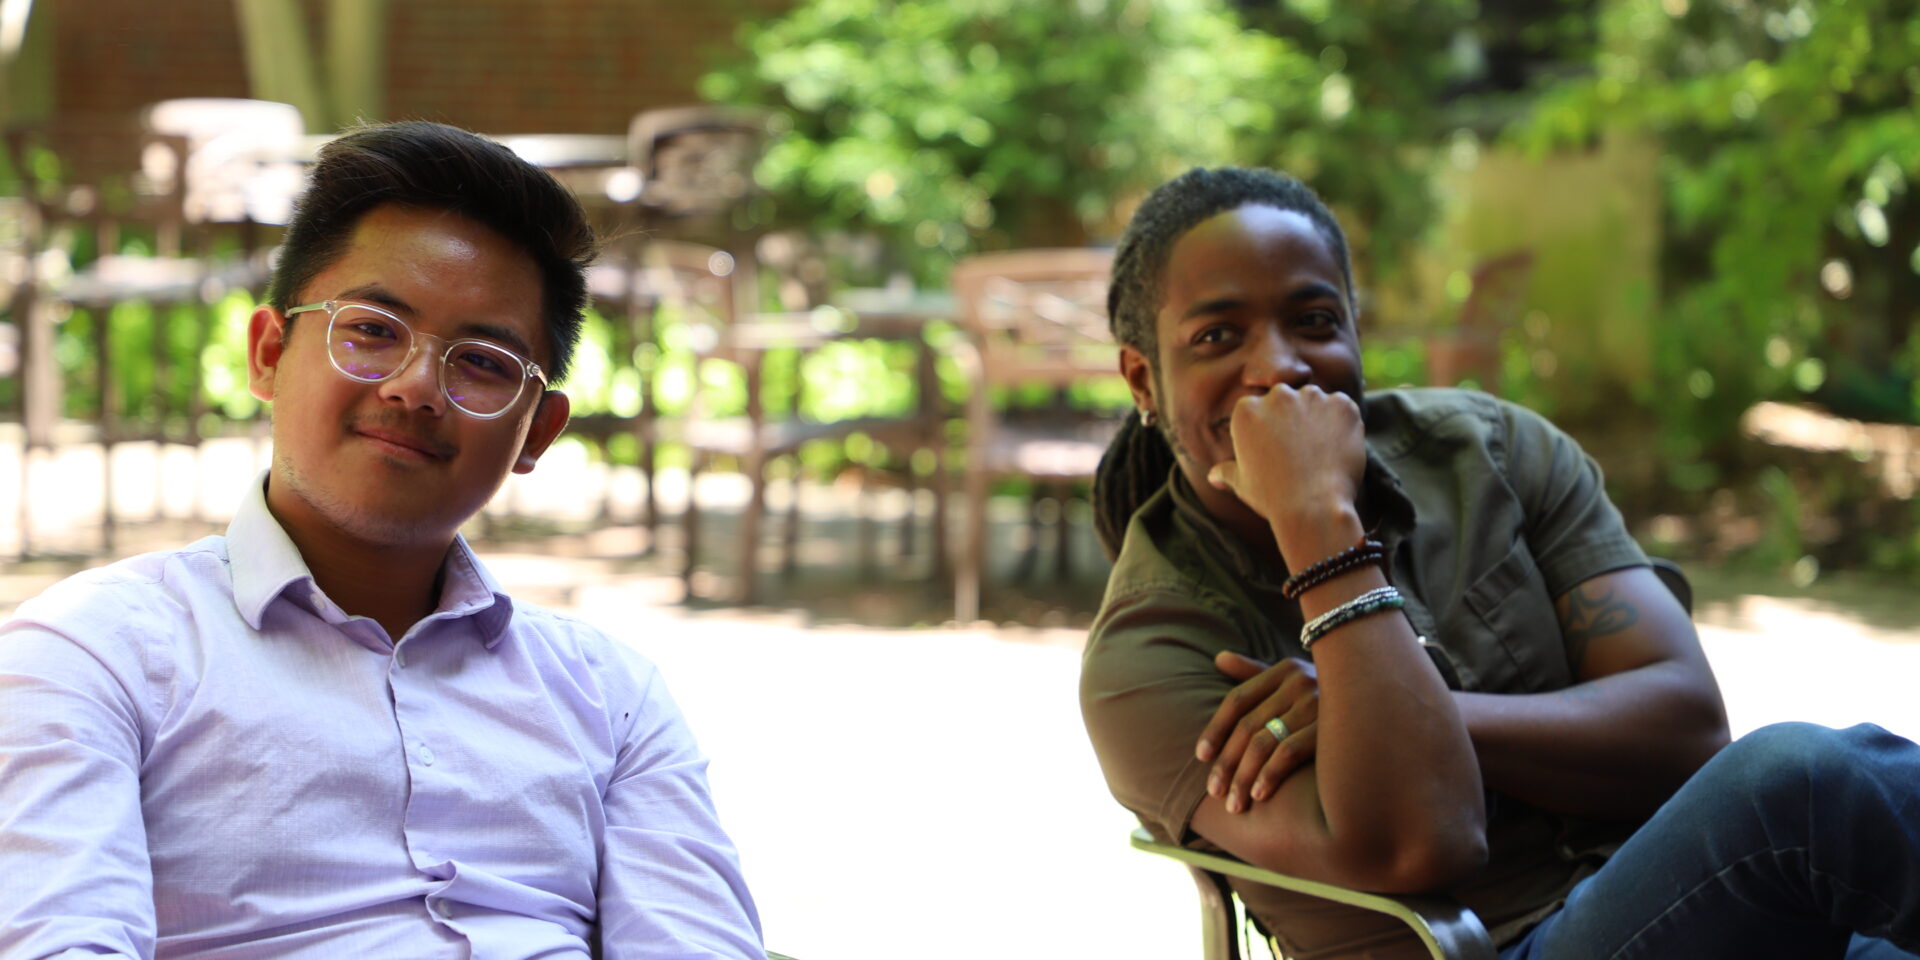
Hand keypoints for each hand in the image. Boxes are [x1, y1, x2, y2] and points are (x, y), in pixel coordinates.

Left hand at [1195, 651, 1319, 812]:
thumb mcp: (1295, 680)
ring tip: (1234, 803)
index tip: (1201, 757)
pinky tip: (1260, 795)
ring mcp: (1315, 704)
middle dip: (1227, 763)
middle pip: (1246, 726)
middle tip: (1214, 792)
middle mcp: (1297, 682)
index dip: (1215, 729)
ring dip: (1244, 777)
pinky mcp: (1331, 729)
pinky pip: (1288, 753)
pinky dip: (1269, 775)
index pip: (1237, 700)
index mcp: (1284, 669)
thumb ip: (1256, 675)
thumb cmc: (1330, 699)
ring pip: (1263, 743)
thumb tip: (1219, 658)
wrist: (1385, 705)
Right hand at [1205, 385, 1364, 525]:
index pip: (1259, 408)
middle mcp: (1278, 396)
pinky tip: (1337, 449)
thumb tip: (1212, 477)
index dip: (1269, 431)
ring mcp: (1312, 397)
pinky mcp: (1342, 404)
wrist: (1313, 507)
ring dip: (1318, 419)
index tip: (1277, 452)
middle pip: (1286, 399)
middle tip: (1301, 452)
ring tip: (1321, 452)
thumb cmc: (1273, 497)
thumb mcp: (1242, 484)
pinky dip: (1342, 424)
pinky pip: (1342, 408)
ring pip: (1315, 402)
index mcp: (1246, 410)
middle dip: (1292, 419)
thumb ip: (1227, 472)